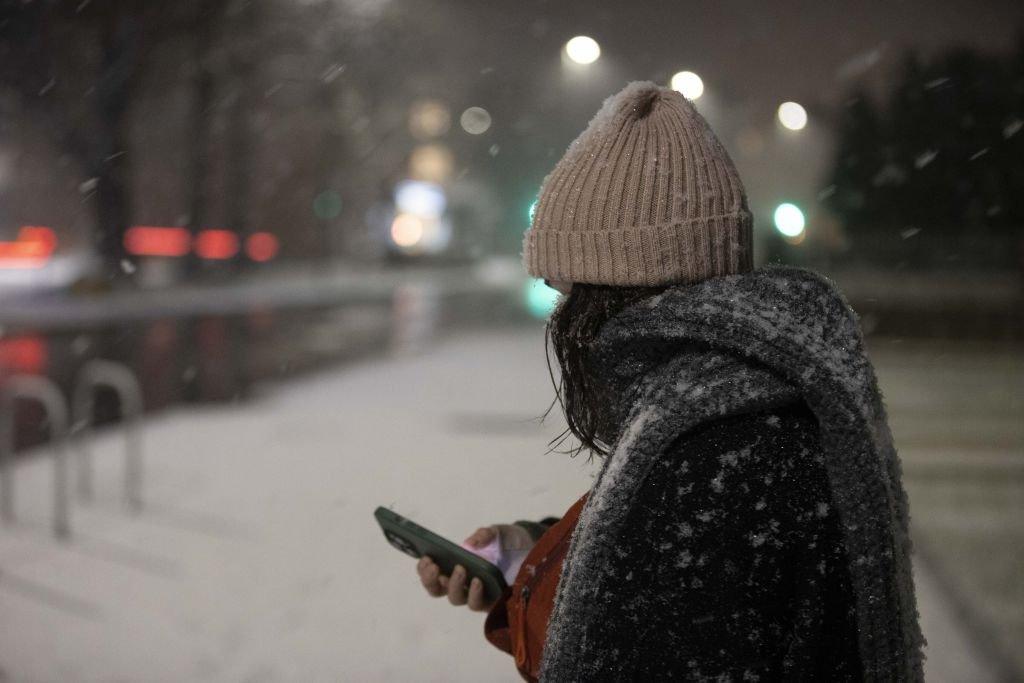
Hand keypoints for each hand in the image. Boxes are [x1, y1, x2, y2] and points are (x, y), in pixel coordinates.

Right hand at [415, 524, 532, 611]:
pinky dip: (475, 594)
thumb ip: (484, 535)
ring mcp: (476, 594)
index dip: (423, 570)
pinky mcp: (493, 602)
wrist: (532, 551)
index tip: (425, 558)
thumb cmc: (508, 542)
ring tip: (461, 569)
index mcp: (455, 566)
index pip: (432, 574)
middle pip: (438, 590)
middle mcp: (462, 584)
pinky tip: (478, 581)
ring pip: (456, 598)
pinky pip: (478, 604)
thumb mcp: (496, 532)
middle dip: (431, 580)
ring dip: (454, 585)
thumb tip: (470, 544)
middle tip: (434, 566)